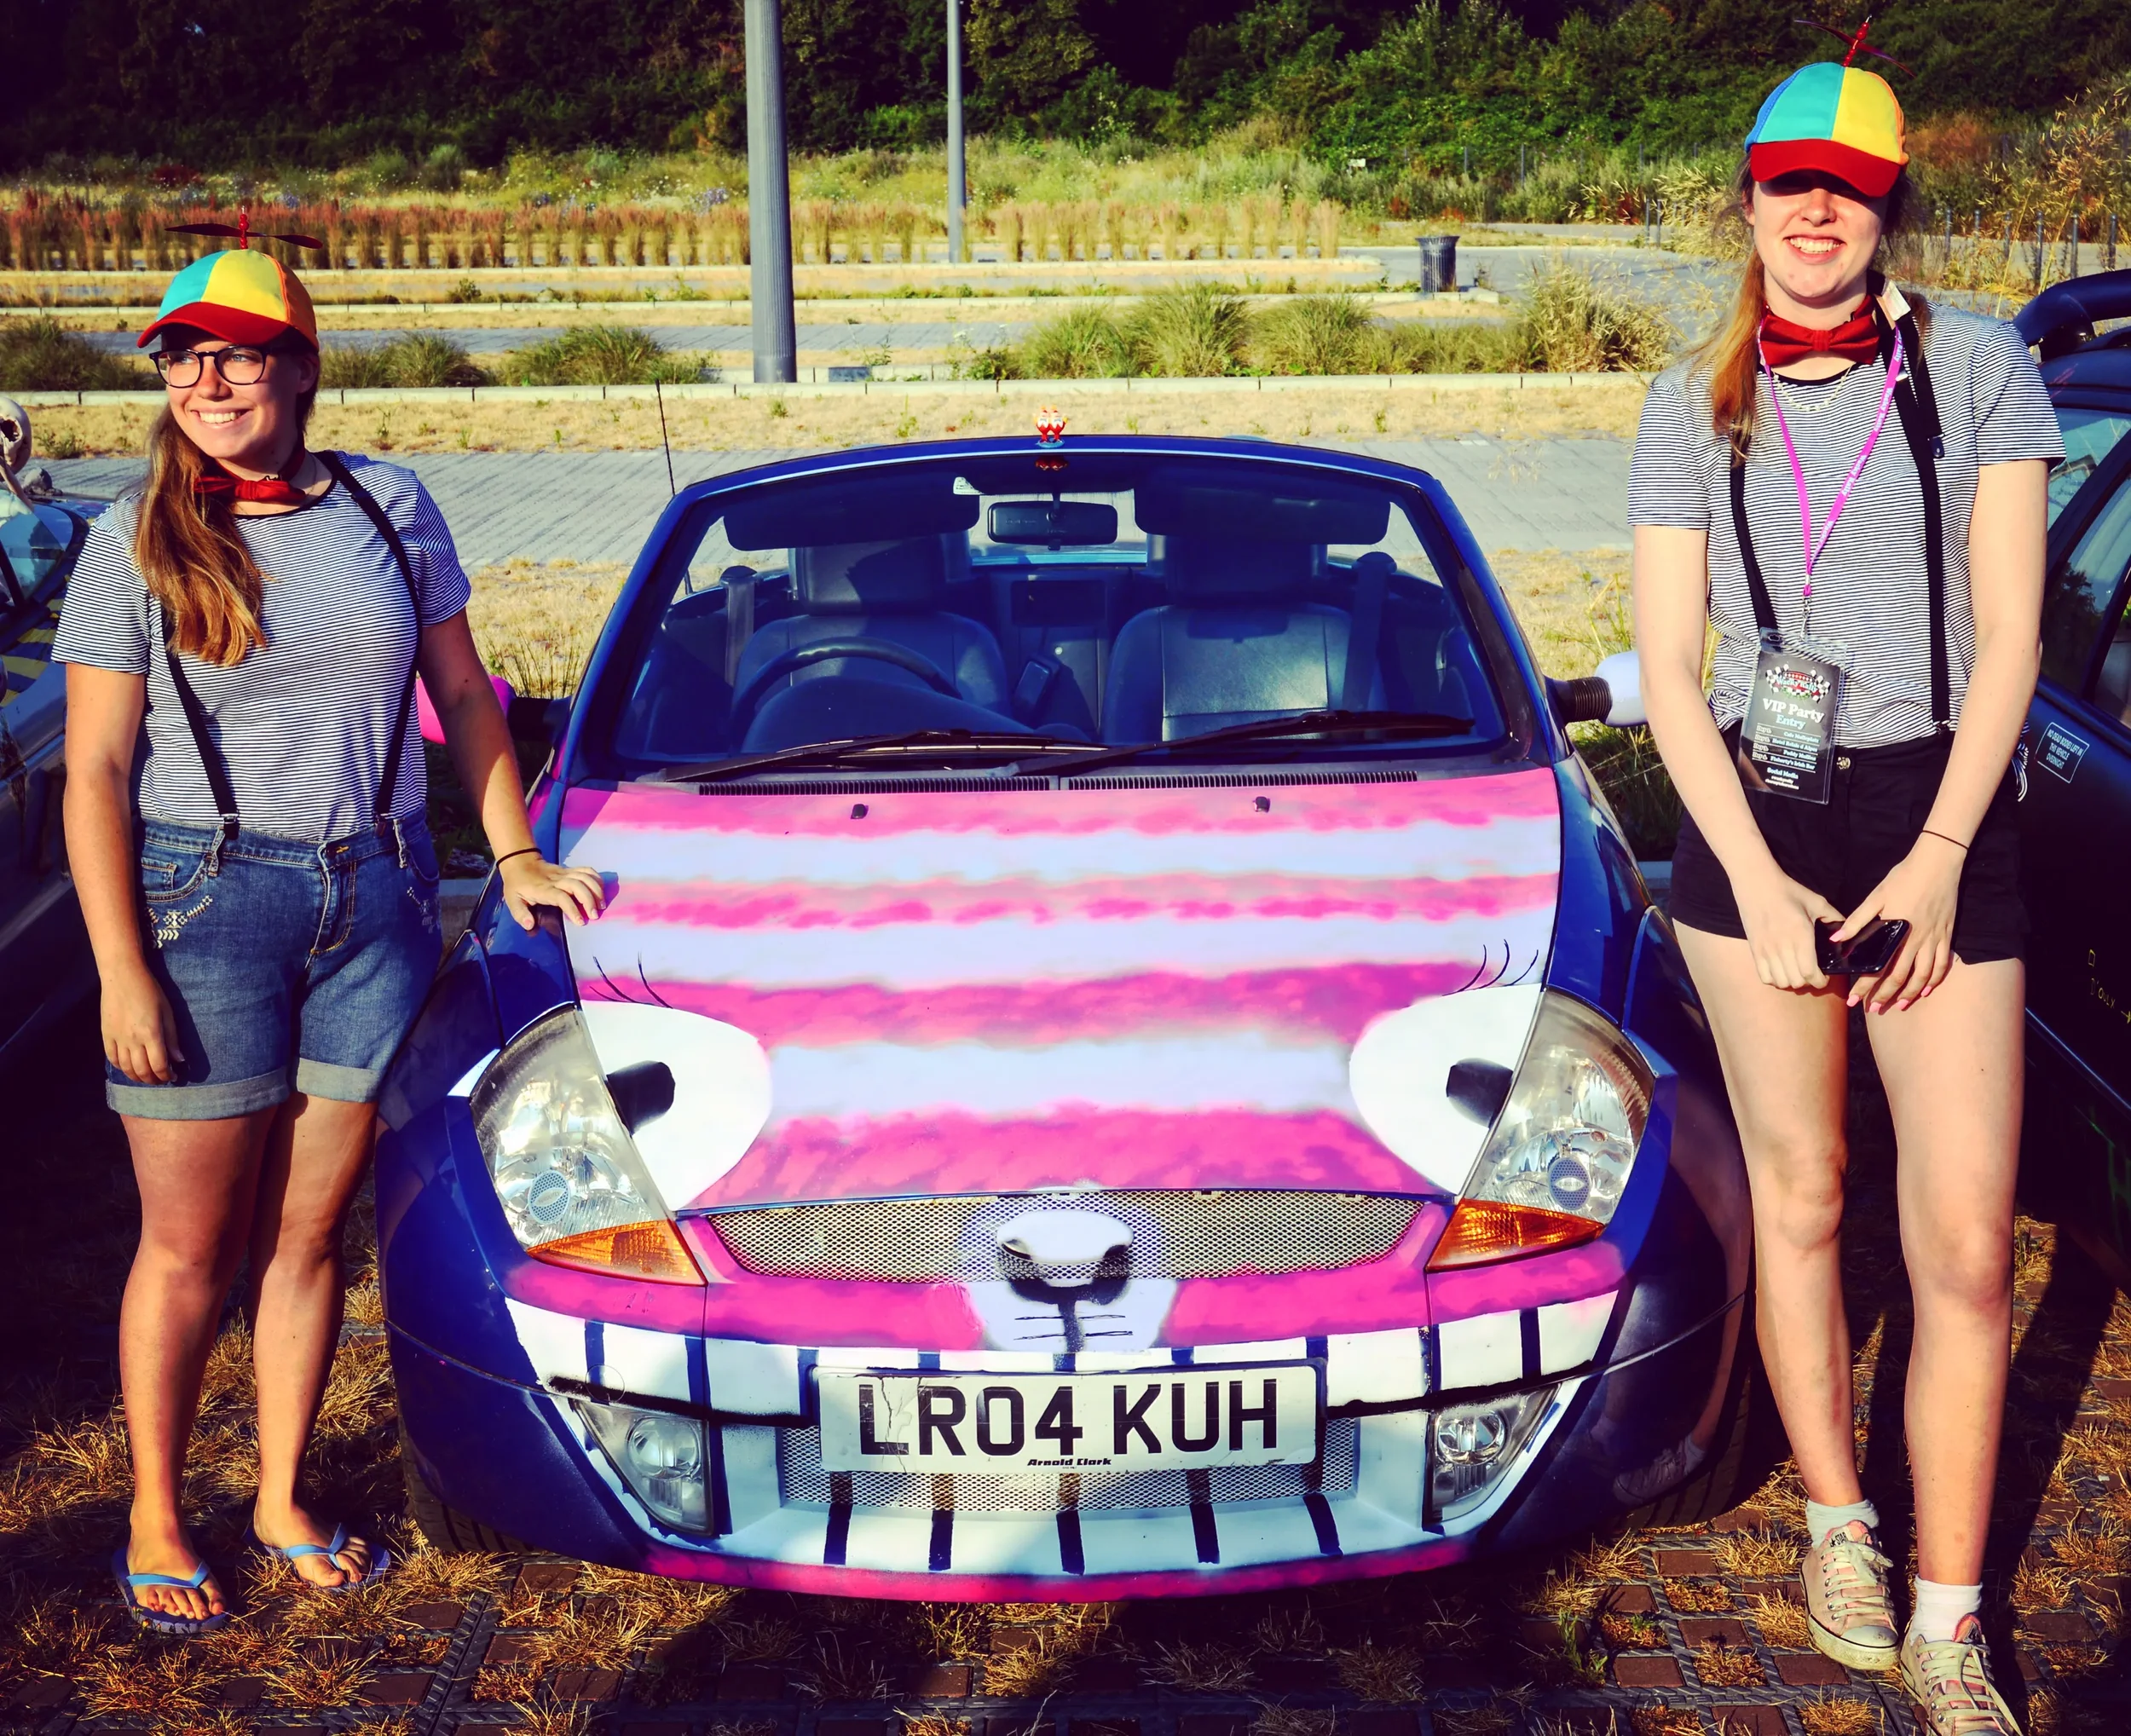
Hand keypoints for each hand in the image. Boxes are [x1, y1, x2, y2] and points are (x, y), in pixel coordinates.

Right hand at [102, 963, 181, 1083]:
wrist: (122, 976)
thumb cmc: (149, 991)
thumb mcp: (167, 1012)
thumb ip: (172, 1038)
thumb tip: (179, 1060)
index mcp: (151, 1034)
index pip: (159, 1065)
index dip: (166, 1075)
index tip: (172, 1076)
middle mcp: (132, 1040)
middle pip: (142, 1070)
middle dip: (153, 1079)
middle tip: (161, 1079)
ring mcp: (117, 1038)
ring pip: (125, 1068)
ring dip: (137, 1077)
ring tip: (147, 1077)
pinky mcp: (105, 1035)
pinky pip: (112, 1058)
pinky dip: (120, 1067)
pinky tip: (129, 1068)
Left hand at [497, 852, 606, 930]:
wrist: (520, 861)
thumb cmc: (517, 884)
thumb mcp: (512, 900)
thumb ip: (520, 914)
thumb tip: (530, 925)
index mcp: (543, 889)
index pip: (562, 897)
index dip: (573, 909)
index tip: (581, 922)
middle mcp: (556, 880)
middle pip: (578, 885)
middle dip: (589, 900)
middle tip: (595, 915)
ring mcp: (565, 873)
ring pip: (585, 877)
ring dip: (596, 890)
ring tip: (602, 905)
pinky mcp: (570, 869)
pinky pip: (587, 870)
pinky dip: (597, 879)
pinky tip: (601, 890)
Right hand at [1732, 860, 1845, 991]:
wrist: (1757, 883)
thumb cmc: (1789, 892)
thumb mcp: (1816, 902)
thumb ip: (1834, 917)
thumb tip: (1846, 931)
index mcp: (1801, 935)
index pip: (1810, 973)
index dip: (1820, 981)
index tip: (1824, 977)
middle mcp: (1782, 946)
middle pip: (1797, 981)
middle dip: (1808, 982)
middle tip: (1812, 973)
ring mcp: (1766, 950)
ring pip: (1781, 982)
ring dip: (1791, 981)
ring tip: (1796, 972)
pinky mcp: (1754, 950)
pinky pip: (1765, 977)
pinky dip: (1775, 979)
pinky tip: (1780, 970)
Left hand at [1834, 835, 1963, 1011]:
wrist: (1937, 864)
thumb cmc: (1903, 878)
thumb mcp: (1876, 896)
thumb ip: (1858, 920)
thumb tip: (1837, 938)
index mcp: (1897, 931)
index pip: (1879, 966)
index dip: (1866, 985)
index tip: (1854, 999)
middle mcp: (1917, 939)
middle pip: (1901, 976)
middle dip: (1885, 995)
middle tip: (1873, 1009)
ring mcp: (1934, 939)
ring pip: (1924, 975)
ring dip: (1910, 993)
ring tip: (1899, 1006)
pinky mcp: (1947, 934)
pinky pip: (1943, 964)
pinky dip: (1935, 980)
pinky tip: (1927, 991)